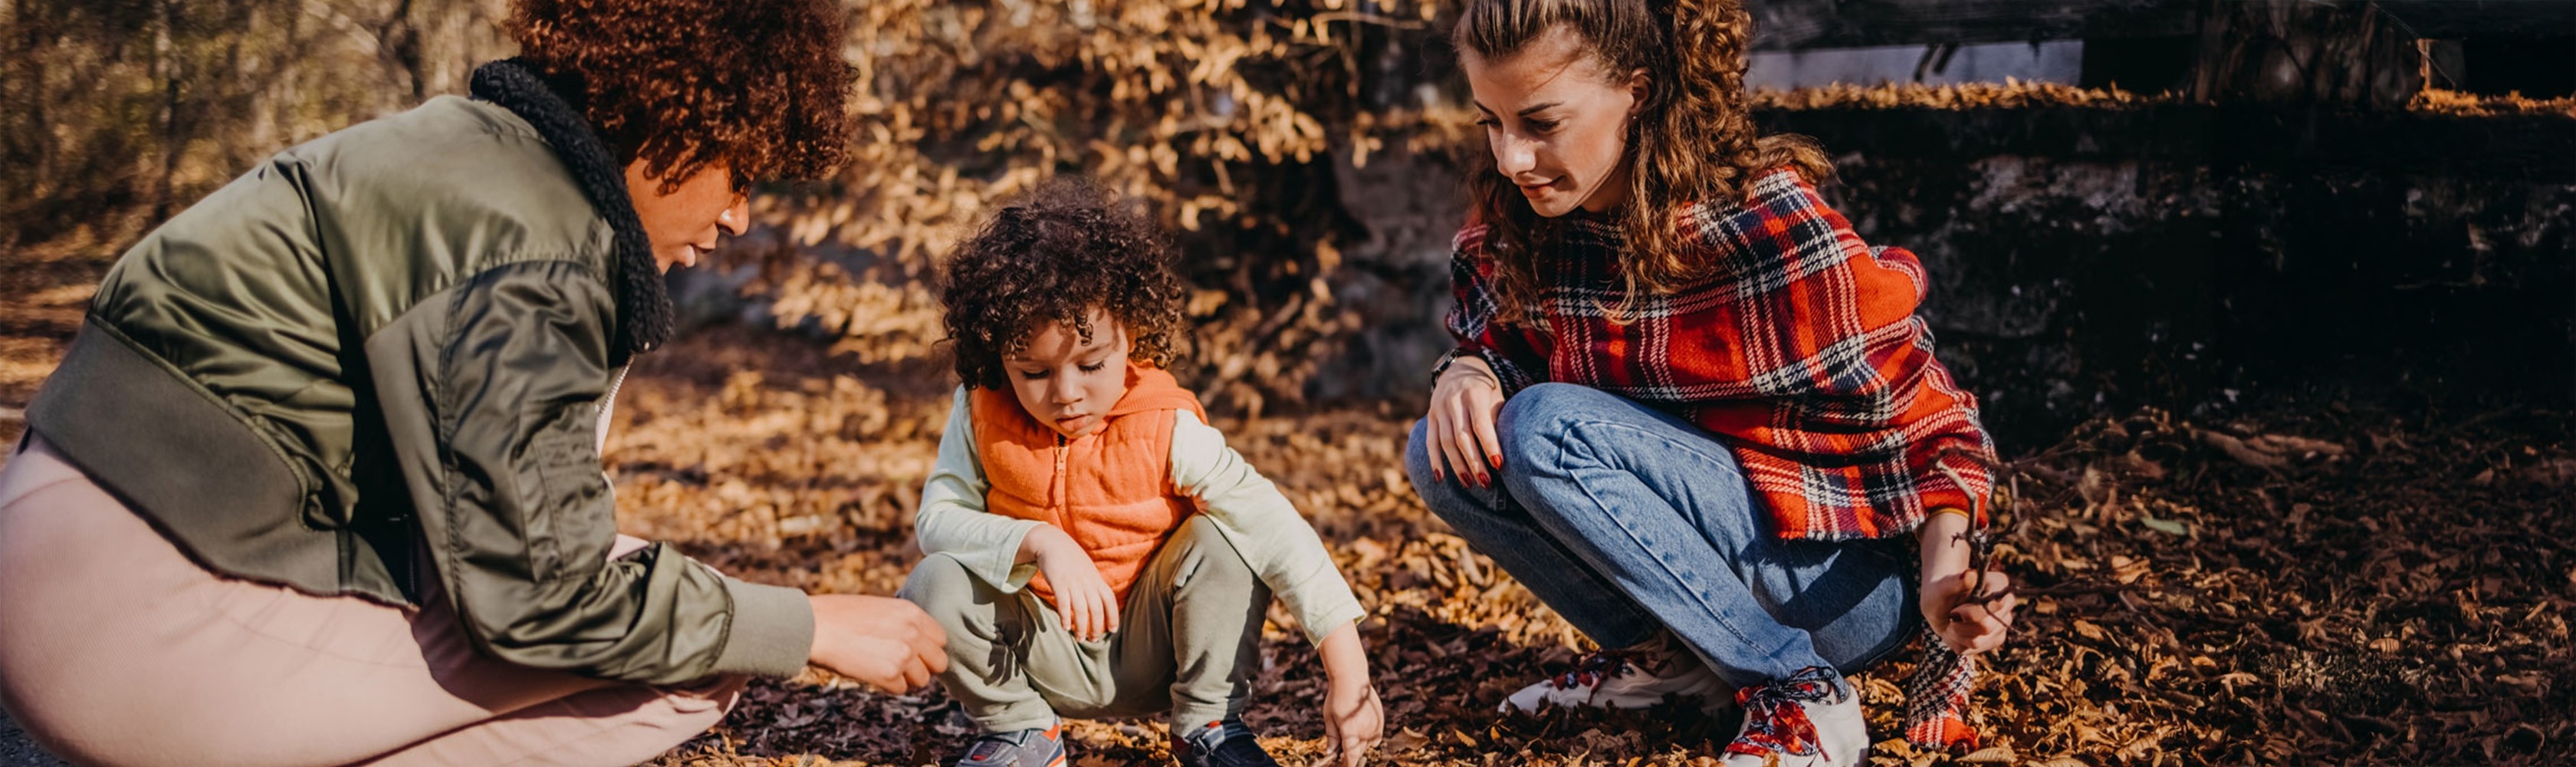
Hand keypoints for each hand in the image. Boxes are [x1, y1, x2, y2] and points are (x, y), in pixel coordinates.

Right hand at [808, 594, 948, 693]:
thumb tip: (917, 642)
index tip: (914, 652)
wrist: (814, 625)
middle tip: (903, 666)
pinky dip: (888, 686)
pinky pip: (901, 689)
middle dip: (924, 667)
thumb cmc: (839, 615)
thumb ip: (902, 623)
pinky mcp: (889, 675)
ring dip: (906, 679)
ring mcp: (903, 655)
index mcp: (912, 613)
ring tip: (883, 669)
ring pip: (923, 679)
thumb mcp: (880, 607)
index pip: (940, 639)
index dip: (928, 648)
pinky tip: (871, 674)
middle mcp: (914, 633)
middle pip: (939, 662)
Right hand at [1027, 526, 1119, 641]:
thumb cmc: (1071, 560)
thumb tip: (1101, 603)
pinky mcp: (1058, 582)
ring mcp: (1073, 582)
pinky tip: (1065, 627)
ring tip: (1079, 638)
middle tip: (1093, 640)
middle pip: (1096, 608)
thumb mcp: (1088, 571)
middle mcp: (1087, 582)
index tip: (1113, 630)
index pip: (1109, 600)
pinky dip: (1065, 616)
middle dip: (1096, 627)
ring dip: (1081, 626)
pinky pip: (1063, 602)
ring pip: (1081, 609)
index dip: (1113, 616)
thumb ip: (1094, 585)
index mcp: (1096, 579)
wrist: (1053, 542)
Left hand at [1322, 682, 1384, 765]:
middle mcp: (1365, 731)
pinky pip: (1376, 737)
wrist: (1352, 678)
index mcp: (1351, 732)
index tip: (1342, 765)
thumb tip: (1331, 752)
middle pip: (1358, 752)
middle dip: (1350, 755)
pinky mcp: (1379, 720)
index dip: (1346, 764)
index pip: (1351, 757)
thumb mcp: (1330, 718)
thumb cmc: (1337, 697)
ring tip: (1349, 733)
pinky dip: (1369, 739)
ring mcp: (1374, 726)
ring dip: (1359, 745)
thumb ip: (1332, 737)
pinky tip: (1361, 732)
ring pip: (1367, 745)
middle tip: (1340, 752)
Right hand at [1425, 355, 1505, 487]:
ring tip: (1470, 483)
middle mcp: (1453, 401)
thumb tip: (1503, 453)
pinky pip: (1431, 441)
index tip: (1499, 465)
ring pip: (1446, 442)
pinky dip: (1435, 461)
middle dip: (1474, 462)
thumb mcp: (1495, 398)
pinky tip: (1440, 478)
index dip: (1489, 445)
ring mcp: (1439, 409)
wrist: (1460, 370)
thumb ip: (1497, 420)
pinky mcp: (1430, 417)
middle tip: (1486, 483)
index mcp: (1474, 394)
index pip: (1480, 424)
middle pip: (1462, 437)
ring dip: (1457, 466)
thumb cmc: (1486, 391)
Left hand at [1921, 564, 2015, 654]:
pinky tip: (1956, 631)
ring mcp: (2002, 623)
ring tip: (1952, 622)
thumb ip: (1955, 582)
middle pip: (1985, 627)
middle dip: (1960, 624)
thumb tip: (1969, 574)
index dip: (1970, 613)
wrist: (1940, 605)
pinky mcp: (1995, 639)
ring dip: (1957, 633)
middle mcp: (2006, 605)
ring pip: (1977, 641)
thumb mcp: (1943, 586)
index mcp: (1999, 584)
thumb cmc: (1942, 592)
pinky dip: (1958, 642)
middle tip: (1951, 615)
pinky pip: (1974, 649)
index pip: (1994, 606)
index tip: (1955, 610)